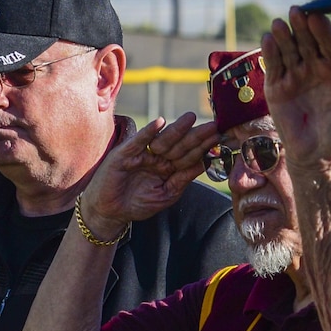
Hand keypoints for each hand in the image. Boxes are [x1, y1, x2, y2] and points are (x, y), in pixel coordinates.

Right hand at [80, 113, 221, 233]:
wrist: (109, 212)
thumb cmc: (136, 204)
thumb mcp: (166, 194)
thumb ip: (182, 180)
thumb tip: (203, 164)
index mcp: (169, 168)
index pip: (190, 156)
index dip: (204, 148)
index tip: (221, 139)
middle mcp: (157, 157)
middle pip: (180, 145)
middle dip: (197, 136)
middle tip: (214, 126)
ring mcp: (142, 154)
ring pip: (163, 140)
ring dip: (177, 129)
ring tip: (191, 118)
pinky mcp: (125, 154)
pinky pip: (139, 141)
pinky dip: (148, 132)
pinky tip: (160, 123)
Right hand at [259, 9, 330, 174]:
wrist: (321, 156)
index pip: (329, 43)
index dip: (322, 30)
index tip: (317, 18)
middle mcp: (315, 67)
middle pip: (307, 41)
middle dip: (301, 27)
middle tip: (296, 11)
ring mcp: (295, 76)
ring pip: (288, 50)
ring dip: (284, 36)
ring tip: (279, 24)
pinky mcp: (277, 88)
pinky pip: (273, 67)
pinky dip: (270, 53)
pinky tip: (268, 40)